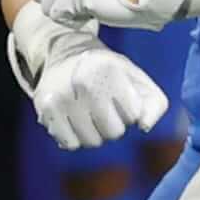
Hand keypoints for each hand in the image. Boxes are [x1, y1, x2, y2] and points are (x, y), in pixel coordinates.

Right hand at [9, 6, 168, 150]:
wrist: (65, 55)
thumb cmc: (108, 71)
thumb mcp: (136, 77)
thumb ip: (153, 102)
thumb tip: (145, 126)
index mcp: (111, 70)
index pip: (133, 115)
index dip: (131, 110)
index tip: (122, 98)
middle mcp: (84, 82)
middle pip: (114, 132)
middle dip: (115, 124)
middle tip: (105, 106)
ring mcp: (62, 97)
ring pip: (92, 141)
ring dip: (95, 132)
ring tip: (90, 112)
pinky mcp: (46, 110)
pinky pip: (70, 144)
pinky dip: (76, 137)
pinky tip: (75, 119)